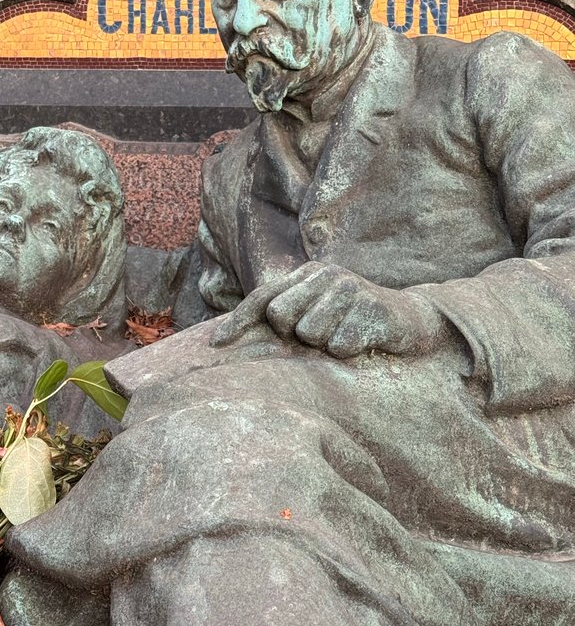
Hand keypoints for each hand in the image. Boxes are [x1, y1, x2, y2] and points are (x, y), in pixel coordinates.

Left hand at [210, 263, 444, 357]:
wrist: (410, 319)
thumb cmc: (351, 320)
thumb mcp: (316, 310)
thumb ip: (282, 316)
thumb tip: (228, 334)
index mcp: (306, 274)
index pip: (263, 297)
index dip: (237, 321)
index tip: (215, 345)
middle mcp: (325, 275)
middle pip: (281, 316)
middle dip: (295, 333)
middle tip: (320, 331)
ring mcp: (349, 289)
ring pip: (311, 333)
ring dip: (326, 344)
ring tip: (344, 333)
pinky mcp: (372, 308)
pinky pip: (340, 346)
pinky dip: (349, 351)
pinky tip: (363, 339)